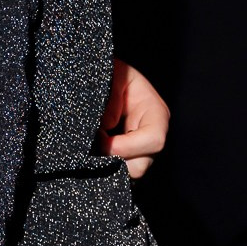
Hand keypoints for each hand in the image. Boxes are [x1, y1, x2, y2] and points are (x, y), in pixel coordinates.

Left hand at [100, 59, 168, 178]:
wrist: (99, 77)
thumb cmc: (110, 72)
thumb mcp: (113, 75)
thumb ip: (112, 100)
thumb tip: (107, 129)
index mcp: (155, 112)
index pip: (154, 140)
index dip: (127, 146)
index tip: (101, 141)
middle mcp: (152, 134)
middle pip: (141, 165)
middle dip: (115, 160)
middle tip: (92, 145)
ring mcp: (140, 148)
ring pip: (128, 173)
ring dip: (108, 164)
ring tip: (91, 146)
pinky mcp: (125, 156)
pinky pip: (118, 172)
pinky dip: (104, 166)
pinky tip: (93, 151)